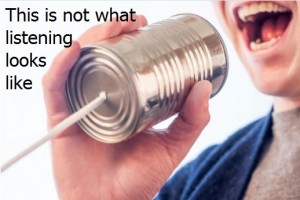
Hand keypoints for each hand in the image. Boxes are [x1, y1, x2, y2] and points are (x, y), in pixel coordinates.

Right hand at [43, 15, 211, 199]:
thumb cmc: (140, 179)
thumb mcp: (173, 146)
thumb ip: (192, 120)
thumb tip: (204, 87)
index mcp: (122, 102)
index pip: (120, 62)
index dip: (128, 39)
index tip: (144, 26)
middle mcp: (99, 99)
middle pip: (98, 56)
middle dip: (111, 32)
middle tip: (132, 22)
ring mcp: (79, 106)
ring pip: (76, 63)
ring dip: (90, 39)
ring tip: (110, 28)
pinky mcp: (62, 119)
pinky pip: (54, 87)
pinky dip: (61, 66)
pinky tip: (75, 50)